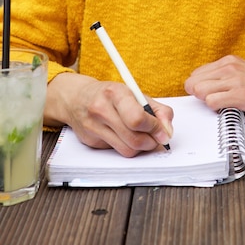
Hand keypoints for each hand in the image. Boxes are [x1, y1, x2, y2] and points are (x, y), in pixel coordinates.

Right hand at [44, 73, 172, 156]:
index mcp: (115, 93)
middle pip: (134, 139)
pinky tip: (124, 136)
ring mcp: (93, 127)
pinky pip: (116, 152)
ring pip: (127, 150)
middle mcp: (101, 110)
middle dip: (151, 142)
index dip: (155, 128)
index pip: (138, 119)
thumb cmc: (111, 95)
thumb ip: (157, 109)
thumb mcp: (135, 93)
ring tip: (143, 137)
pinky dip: (126, 147)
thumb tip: (168, 131)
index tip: (163, 132)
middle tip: (156, 138)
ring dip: (141, 148)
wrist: (77, 98)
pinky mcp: (90, 142)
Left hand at [184, 55, 244, 123]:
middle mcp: (231, 66)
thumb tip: (202, 87)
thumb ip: (225, 78)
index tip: (209, 96)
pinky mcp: (242, 94)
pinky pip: (212, 102)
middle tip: (216, 103)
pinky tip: (230, 109)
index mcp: (230, 61)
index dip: (198, 88)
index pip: (196, 74)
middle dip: (199, 96)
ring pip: (200, 91)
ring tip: (224, 105)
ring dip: (207, 102)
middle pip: (194, 82)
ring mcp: (236, 79)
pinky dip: (216, 110)